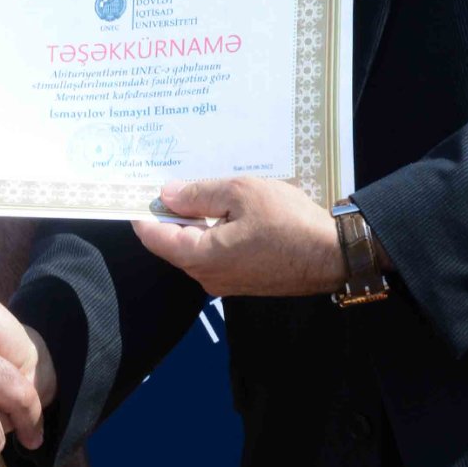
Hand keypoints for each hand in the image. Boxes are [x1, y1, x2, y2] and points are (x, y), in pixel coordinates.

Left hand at [132, 178, 346, 296]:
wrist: (333, 254)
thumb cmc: (288, 221)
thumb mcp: (242, 193)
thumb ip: (200, 194)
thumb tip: (167, 195)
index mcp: (201, 257)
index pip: (155, 238)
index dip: (142, 214)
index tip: (134, 192)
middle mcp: (208, 276)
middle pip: (174, 244)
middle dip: (168, 216)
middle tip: (166, 184)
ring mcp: (227, 282)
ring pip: (196, 249)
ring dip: (193, 223)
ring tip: (196, 191)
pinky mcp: (244, 280)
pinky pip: (216, 254)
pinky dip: (212, 233)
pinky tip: (223, 210)